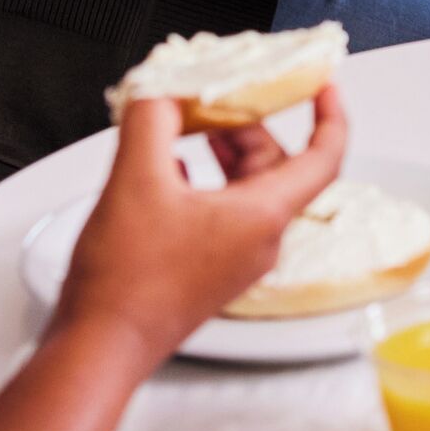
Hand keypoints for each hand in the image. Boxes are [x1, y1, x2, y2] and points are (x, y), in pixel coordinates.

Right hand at [55, 87, 352, 366]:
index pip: (324, 157)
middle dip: (250, 124)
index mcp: (262, 217)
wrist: (100, 346)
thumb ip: (151, 122)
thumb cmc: (126, 285)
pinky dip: (204, 178)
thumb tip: (159, 95)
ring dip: (223, 150)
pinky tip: (168, 163)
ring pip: (246, 186)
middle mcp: (258, 240)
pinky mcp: (208, 268)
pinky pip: (221, 209)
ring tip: (187, 123)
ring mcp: (234, 257)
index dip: (329, 113)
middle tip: (222, 95)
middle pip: (277, 165)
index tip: (323, 84)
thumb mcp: (135, 179)